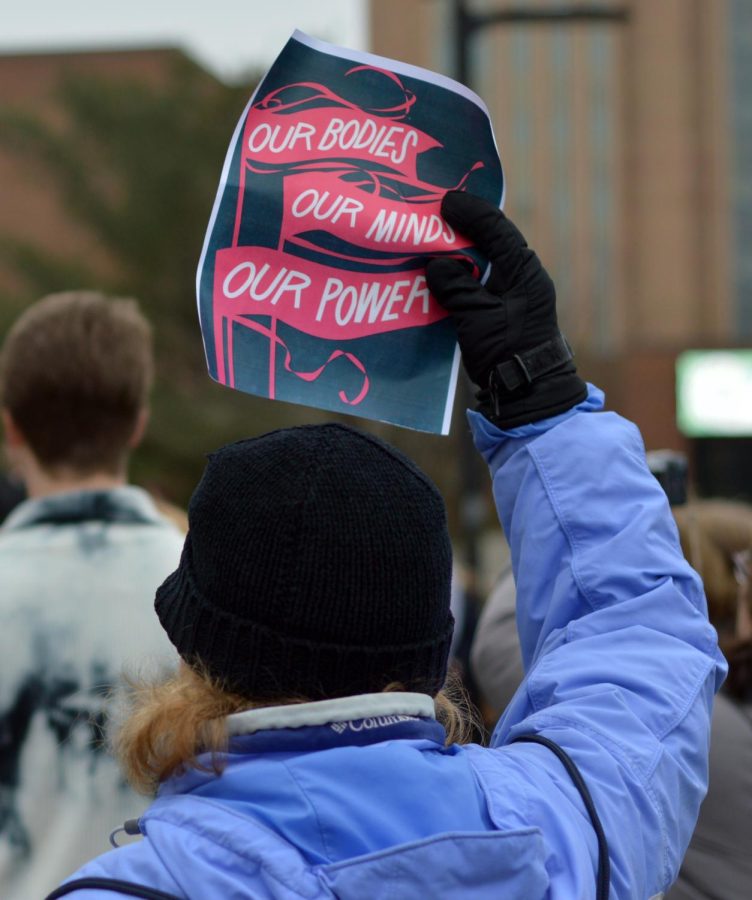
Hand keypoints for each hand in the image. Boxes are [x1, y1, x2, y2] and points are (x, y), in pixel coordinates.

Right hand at [425, 191, 586, 427]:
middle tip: (433, 215)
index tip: (443, 200)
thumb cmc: (508, 354)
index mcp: (524, 271)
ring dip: (458, 253)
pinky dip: (459, 277)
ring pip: (483, 263)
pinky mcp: (502, 313)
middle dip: (462, 228)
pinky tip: (436, 276)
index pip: (496, 229)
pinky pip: (478, 284)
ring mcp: (513, 296)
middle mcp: (522, 277)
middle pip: (490, 242)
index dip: (470, 211)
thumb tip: (436, 264)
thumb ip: (456, 288)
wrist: (530, 394)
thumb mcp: (478, 319)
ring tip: (429, 242)